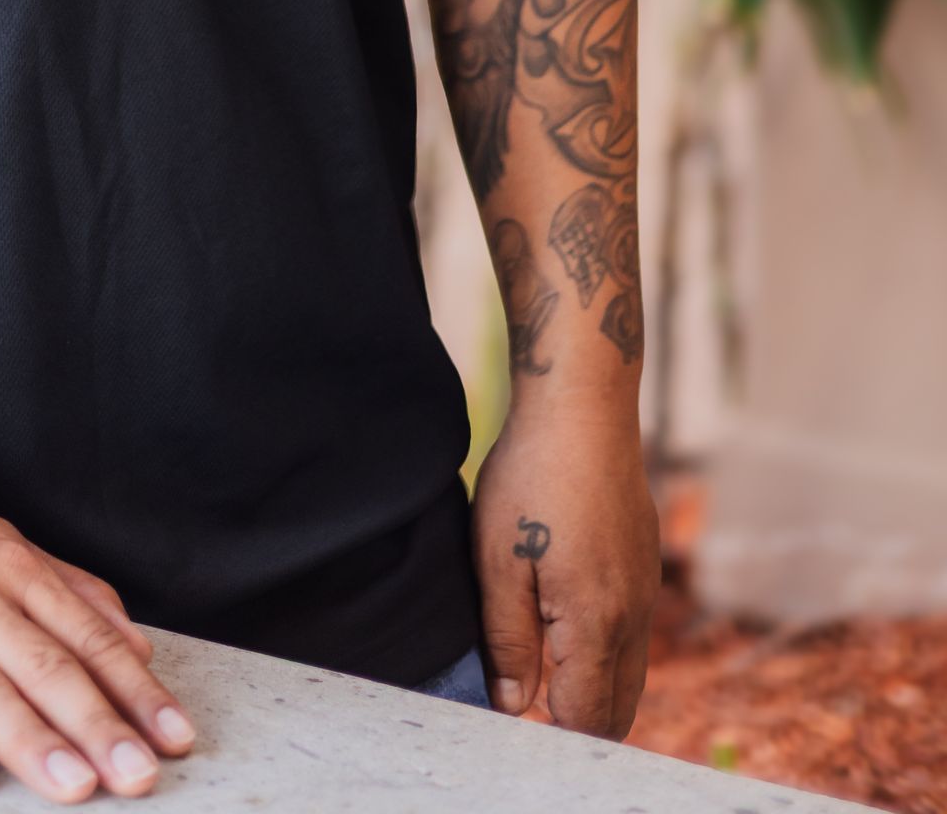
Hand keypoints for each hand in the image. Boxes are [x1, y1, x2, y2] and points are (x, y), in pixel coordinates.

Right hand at [0, 454, 196, 800]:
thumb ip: (63, 587)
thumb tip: (136, 640)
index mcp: (5, 565)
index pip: (83, 634)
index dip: (133, 688)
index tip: (175, 736)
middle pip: (42, 664)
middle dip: (97, 723)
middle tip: (141, 777)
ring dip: (30, 739)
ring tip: (75, 787)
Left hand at [470, 399, 658, 736]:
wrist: (583, 407)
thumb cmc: (532, 478)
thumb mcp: (498, 562)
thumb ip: (508, 641)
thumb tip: (513, 706)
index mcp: (597, 624)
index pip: (586, 720)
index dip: (550, 736)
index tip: (515, 726)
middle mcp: (634, 617)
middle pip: (617, 710)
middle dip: (577, 727)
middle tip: (527, 712)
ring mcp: (645, 591)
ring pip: (629, 675)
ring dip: (594, 691)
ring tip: (542, 677)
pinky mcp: (645, 566)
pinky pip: (634, 636)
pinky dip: (607, 656)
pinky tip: (565, 630)